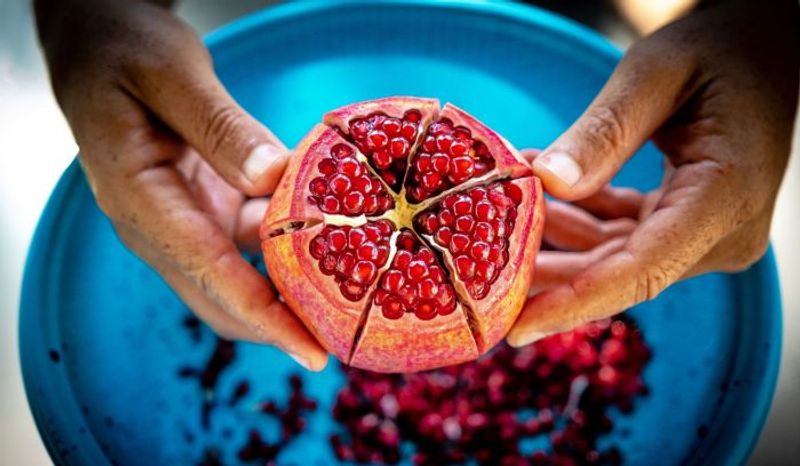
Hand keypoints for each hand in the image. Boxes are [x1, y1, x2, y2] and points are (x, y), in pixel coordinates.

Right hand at [35, 0, 327, 369]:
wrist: (98, 43)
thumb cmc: (123, 49)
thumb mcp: (171, 74)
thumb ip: (220, 128)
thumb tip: (275, 177)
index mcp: (138, 198)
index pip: (207, 272)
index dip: (263, 317)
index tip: (312, 351)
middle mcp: (156, 224)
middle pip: (221, 295)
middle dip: (280, 325)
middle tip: (344, 337)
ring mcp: (180, 220)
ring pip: (239, 275)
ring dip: (288, 289)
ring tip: (349, 297)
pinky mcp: (202, 207)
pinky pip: (248, 241)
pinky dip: (287, 244)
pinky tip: (331, 236)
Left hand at [507, 0, 797, 345]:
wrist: (768, 49)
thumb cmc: (722, 49)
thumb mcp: (656, 74)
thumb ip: (605, 131)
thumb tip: (548, 183)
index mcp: (724, 196)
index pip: (641, 272)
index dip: (574, 303)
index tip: (517, 328)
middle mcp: (721, 231)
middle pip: (619, 273)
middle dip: (548, 274)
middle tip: (478, 276)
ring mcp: (707, 232)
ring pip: (614, 257)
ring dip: (556, 238)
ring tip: (498, 213)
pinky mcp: (689, 224)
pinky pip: (624, 235)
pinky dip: (580, 215)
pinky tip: (538, 192)